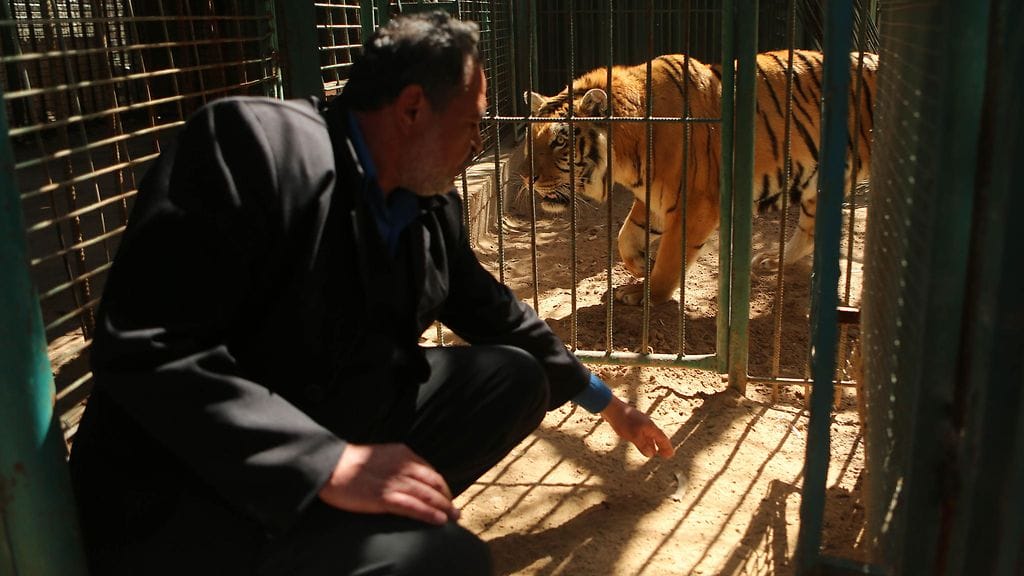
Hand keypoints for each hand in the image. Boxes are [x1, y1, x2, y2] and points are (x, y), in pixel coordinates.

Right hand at [318, 443, 459, 524]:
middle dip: (447, 497)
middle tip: (456, 510)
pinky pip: (413, 507)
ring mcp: (394, 482)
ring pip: (427, 495)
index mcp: (403, 454)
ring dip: (443, 507)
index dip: (442, 486)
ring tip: (453, 518)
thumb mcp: (381, 455)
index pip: (430, 471)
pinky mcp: (384, 498)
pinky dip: (429, 513)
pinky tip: (439, 520)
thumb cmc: (352, 463)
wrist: (330, 467)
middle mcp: (403, 466)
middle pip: (434, 483)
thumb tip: (412, 478)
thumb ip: (398, 464)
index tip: (447, 497)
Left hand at [600, 396, 674, 457]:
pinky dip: (645, 440)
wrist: (611, 408)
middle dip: (662, 446)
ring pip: (649, 436)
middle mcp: (647, 424)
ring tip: (655, 452)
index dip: (666, 447)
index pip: (662, 438)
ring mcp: (640, 423)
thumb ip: (643, 445)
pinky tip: (641, 444)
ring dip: (653, 444)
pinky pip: (643, 434)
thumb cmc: (623, 421)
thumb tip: (651, 454)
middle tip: (665, 456)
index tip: (670, 455)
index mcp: (650, 427)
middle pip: (657, 437)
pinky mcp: (632, 423)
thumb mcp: (634, 436)